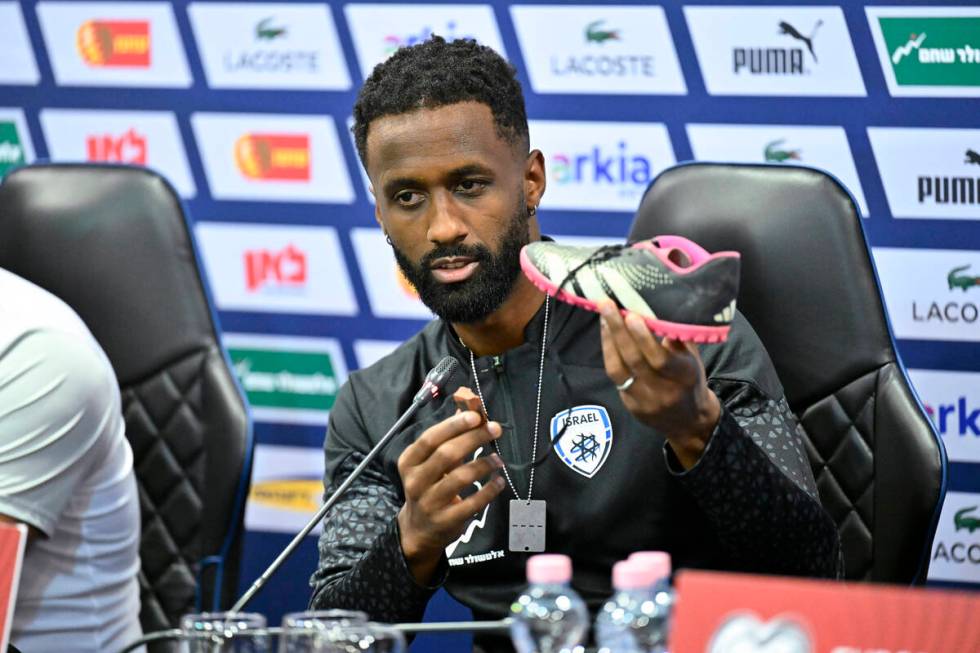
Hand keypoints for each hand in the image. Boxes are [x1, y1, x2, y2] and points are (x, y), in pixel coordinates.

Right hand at [396, 410, 505, 582]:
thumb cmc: (428, 485)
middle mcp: (415, 481)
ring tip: (498, 459)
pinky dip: (489, 490)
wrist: (419, 529)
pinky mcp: (446, 521)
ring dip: (484, 464)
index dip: (453, 425)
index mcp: (409, 462)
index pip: (429, 439)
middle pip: (446, 455)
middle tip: (495, 429)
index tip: (476, 416)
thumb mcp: (430, 461)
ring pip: (460, 478)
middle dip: (474, 439)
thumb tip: (468, 406)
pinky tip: (499, 481)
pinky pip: (472, 503)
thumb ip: (448, 436)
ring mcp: (429, 503)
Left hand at [598, 301, 720, 468]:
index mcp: (684, 376)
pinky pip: (615, 377)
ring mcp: (645, 401)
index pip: (660, 358)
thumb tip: (657, 308)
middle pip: (635, 360)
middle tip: (607, 306)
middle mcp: (664, 391)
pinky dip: (608, 354)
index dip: (643, 338)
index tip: (631, 315)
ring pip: (618, 370)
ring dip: (608, 340)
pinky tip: (606, 336)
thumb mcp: (693, 358)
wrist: (689, 421)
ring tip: (603, 317)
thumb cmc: (690, 380)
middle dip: (618, 331)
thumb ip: (678, 336)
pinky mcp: (630, 405)